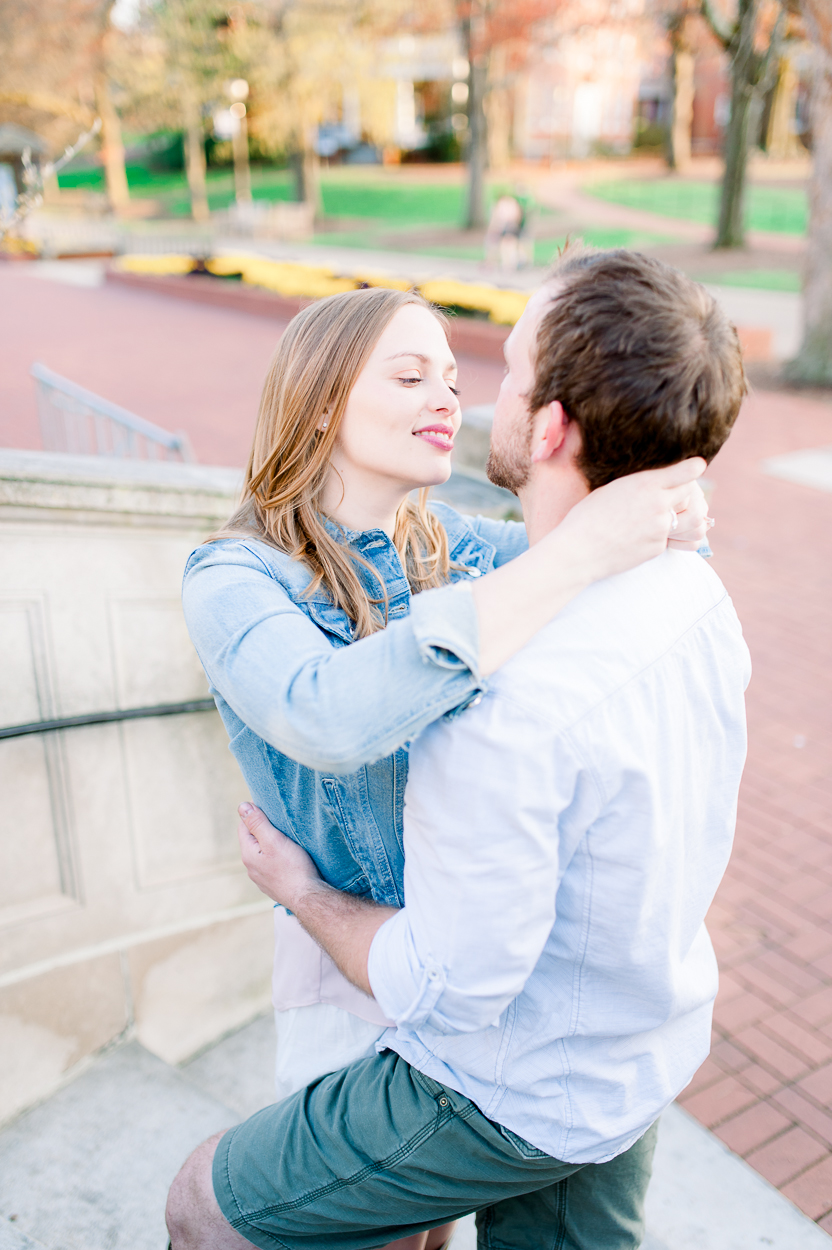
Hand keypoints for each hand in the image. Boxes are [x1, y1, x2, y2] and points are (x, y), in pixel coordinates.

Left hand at [237, 803, 322, 910]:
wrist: (307, 898)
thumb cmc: (293, 867)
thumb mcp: (274, 839)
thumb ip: (257, 823)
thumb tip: (241, 806)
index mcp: (248, 854)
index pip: (243, 826)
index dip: (256, 815)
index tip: (272, 810)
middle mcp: (251, 867)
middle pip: (253, 840)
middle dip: (263, 829)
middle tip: (282, 824)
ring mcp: (261, 878)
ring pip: (262, 853)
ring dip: (271, 844)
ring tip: (287, 839)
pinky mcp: (272, 885)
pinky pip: (271, 865)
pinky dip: (277, 857)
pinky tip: (289, 858)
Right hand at [558, 457, 708, 579]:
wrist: (579, 551)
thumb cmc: (587, 516)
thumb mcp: (612, 489)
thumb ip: (639, 485)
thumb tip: (655, 482)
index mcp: (645, 484)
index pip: (685, 472)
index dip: (693, 467)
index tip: (698, 465)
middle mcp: (658, 505)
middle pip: (691, 494)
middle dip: (687, 493)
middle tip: (680, 494)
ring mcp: (660, 529)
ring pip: (692, 520)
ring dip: (688, 517)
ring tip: (675, 517)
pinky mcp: (657, 548)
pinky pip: (670, 539)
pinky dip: (663, 536)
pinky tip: (643, 535)